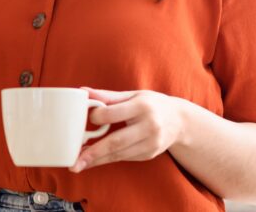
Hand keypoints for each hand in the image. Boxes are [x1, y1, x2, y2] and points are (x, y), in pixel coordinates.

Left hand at [69, 88, 189, 172]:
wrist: (180, 121)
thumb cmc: (152, 104)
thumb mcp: (133, 94)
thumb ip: (108, 96)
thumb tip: (82, 92)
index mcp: (142, 106)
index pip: (114, 113)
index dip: (97, 117)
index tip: (86, 118)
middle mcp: (149, 126)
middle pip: (116, 141)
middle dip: (94, 153)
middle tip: (74, 162)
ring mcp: (151, 143)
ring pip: (119, 154)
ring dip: (97, 160)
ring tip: (79, 164)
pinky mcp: (150, 154)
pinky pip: (125, 158)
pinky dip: (108, 160)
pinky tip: (94, 161)